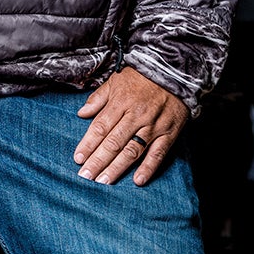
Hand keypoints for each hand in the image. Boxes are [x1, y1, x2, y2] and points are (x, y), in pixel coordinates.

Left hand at [74, 67, 188, 185]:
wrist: (176, 71)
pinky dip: (149, 167)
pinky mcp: (169, 133)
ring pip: (132, 150)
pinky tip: (137, 181)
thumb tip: (81, 113)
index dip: (88, 144)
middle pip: (113, 142)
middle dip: (98, 161)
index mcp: (121, 102)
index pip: (100, 127)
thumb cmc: (142, 77)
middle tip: (86, 177)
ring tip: (103, 182)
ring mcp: (153, 126)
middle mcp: (136, 115)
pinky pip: (158, 153)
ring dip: (116, 168)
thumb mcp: (116, 80)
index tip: (78, 159)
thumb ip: (98, 98)